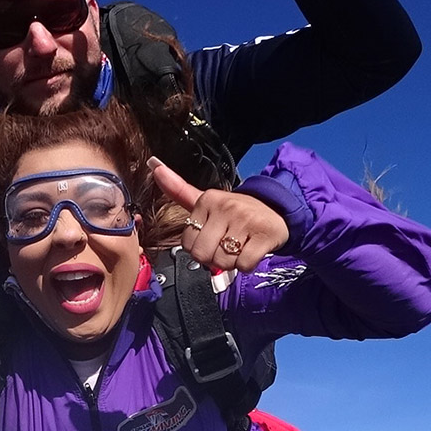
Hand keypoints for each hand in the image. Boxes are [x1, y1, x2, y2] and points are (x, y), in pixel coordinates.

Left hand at [150, 157, 288, 271]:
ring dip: (231, 262)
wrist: (276, 211)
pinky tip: (252, 250)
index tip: (213, 237)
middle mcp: (226, 206)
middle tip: (227, 245)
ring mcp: (246, 219)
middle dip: (214, 258)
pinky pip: (243, 265)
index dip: (200, 247)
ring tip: (240, 246)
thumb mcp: (206, 202)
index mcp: (207, 199)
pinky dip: (247, 265)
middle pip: (202, 254)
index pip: (187, 243)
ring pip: (223, 261)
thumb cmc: (235, 213)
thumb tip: (153, 164)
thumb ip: (178, 189)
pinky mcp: (265, 234)